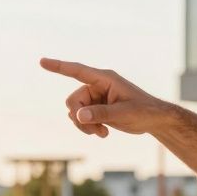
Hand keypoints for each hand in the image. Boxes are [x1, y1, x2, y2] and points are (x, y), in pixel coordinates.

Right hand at [40, 57, 175, 137]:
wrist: (155, 120)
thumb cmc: (144, 111)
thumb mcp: (123, 114)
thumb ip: (100, 114)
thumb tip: (78, 116)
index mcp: (105, 79)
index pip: (77, 71)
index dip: (59, 67)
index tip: (42, 62)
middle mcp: (98, 85)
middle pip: (73, 100)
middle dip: (79, 117)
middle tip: (95, 130)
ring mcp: (97, 97)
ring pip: (76, 111)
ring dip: (84, 125)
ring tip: (101, 133)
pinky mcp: (97, 108)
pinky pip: (82, 118)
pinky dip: (88, 127)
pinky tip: (103, 133)